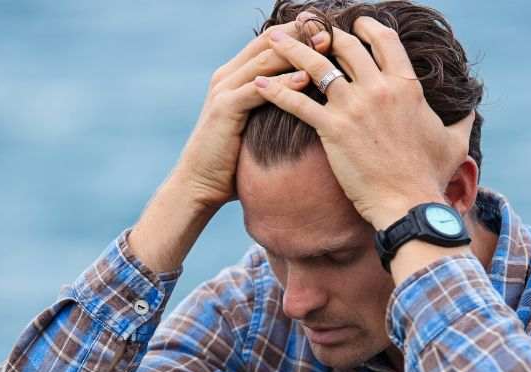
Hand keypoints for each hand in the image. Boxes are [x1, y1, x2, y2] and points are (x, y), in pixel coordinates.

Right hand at [174, 21, 329, 211]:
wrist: (199, 184)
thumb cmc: (232, 162)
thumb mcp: (255, 128)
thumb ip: (273, 109)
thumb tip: (307, 107)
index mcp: (235, 76)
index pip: (269, 42)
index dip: (298, 32)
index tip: (328, 29)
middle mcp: (227, 76)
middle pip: (268, 42)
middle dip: (300, 34)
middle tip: (330, 28)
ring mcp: (224, 90)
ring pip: (264, 60)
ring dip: (297, 52)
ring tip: (325, 46)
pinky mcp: (224, 108)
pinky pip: (258, 90)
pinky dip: (283, 82)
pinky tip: (306, 78)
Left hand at [255, 17, 474, 228]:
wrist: (409, 204)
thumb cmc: (430, 177)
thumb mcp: (454, 142)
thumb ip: (462, 120)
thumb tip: (471, 110)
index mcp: (406, 85)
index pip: (383, 40)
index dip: (365, 27)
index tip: (352, 24)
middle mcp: (379, 88)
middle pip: (346, 46)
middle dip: (324, 33)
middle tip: (307, 29)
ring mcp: (354, 107)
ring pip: (316, 66)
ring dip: (291, 49)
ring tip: (272, 40)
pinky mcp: (332, 129)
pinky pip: (297, 102)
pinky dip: (275, 91)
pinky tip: (258, 85)